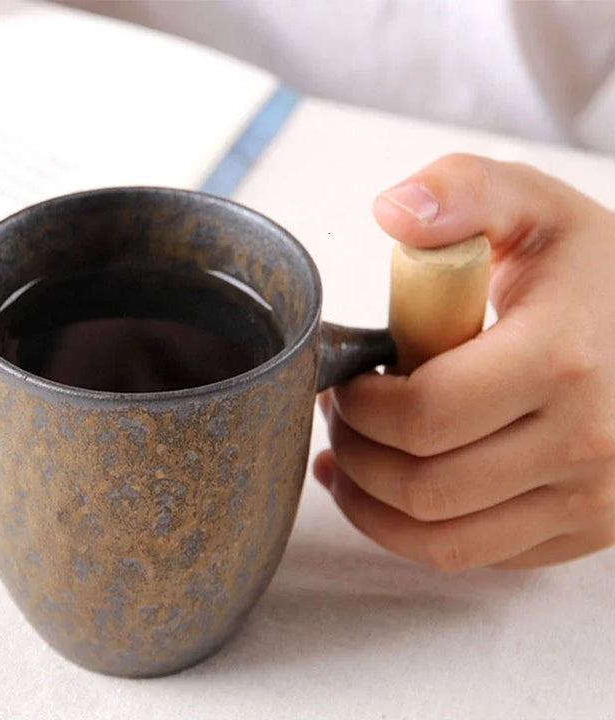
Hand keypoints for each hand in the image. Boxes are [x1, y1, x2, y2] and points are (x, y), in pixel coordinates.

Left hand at [314, 153, 614, 570]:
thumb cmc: (595, 274)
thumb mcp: (535, 208)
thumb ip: (464, 191)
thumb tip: (391, 210)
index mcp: (561, 360)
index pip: (424, 414)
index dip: (360, 405)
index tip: (344, 382)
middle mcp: (585, 444)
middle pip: (424, 485)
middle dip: (357, 452)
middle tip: (339, 416)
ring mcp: (591, 500)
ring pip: (440, 540)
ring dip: (370, 504)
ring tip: (345, 460)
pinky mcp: (583, 530)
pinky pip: (474, 557)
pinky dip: (410, 535)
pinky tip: (383, 497)